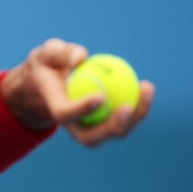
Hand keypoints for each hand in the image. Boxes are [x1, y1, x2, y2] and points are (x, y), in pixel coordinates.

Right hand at [1, 38, 154, 146]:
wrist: (46, 84)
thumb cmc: (47, 65)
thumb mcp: (46, 53)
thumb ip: (61, 53)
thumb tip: (81, 58)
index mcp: (53, 107)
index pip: (64, 114)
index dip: (81, 110)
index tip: (100, 96)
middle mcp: (70, 125)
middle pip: (90, 138)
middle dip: (111, 129)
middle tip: (128, 107)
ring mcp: (87, 128)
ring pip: (112, 133)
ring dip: (134, 117)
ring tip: (146, 89)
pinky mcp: (102, 125)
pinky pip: (122, 121)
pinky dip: (137, 107)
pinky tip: (145, 87)